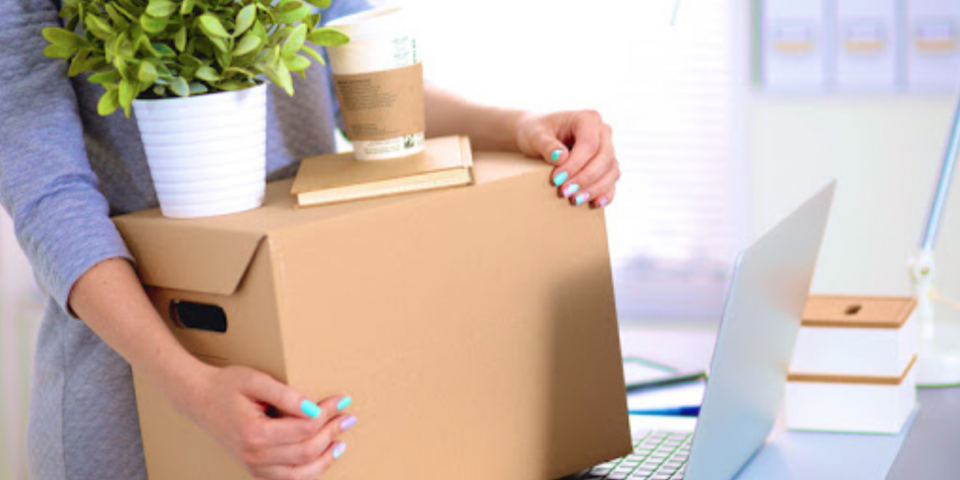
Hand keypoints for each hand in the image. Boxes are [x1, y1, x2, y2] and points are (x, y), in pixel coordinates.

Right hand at [184, 364, 354, 479]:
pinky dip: (309, 472)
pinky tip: (323, 457)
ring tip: (341, 442)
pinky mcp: (256, 470)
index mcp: (255, 433)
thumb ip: (286, 395)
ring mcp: (254, 467)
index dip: (328, 414)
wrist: (199, 399)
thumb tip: (314, 408)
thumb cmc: (226, 386)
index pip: (305, 428)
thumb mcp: (256, 380)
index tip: (342, 399)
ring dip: (326, 459)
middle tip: (348, 417)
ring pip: (301, 475)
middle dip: (332, 432)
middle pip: (307, 451)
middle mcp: (254, 456)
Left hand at [515, 110, 619, 208]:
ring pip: (611, 170)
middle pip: (604, 158)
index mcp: (587, 119)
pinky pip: (612, 180)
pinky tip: (595, 203)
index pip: (589, 144)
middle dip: (585, 178)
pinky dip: (606, 193)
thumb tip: (561, 157)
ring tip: (575, 200)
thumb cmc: (536, 132)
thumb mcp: (535, 135)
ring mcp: (607, 148)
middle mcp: (602, 132)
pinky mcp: (606, 164)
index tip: (557, 179)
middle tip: (565, 192)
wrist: (538, 136)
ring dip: (595, 188)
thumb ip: (546, 144)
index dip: (575, 164)